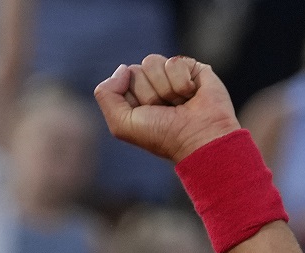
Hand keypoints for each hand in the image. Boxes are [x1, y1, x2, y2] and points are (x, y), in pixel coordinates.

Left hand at [93, 54, 239, 162]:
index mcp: (134, 97)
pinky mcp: (192, 68)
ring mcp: (172, 75)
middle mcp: (152, 85)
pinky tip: (191, 95)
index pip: (122, 78)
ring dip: (164, 89)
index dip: (132, 97)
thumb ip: (106, 95)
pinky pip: (174, 61)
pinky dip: (181, 82)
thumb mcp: (122, 124)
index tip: (147, 114)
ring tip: (178, 104)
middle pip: (136, 70)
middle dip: (148, 94)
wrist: (199, 138)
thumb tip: (123, 68)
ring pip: (153, 62)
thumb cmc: (162, 135)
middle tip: (165, 111)